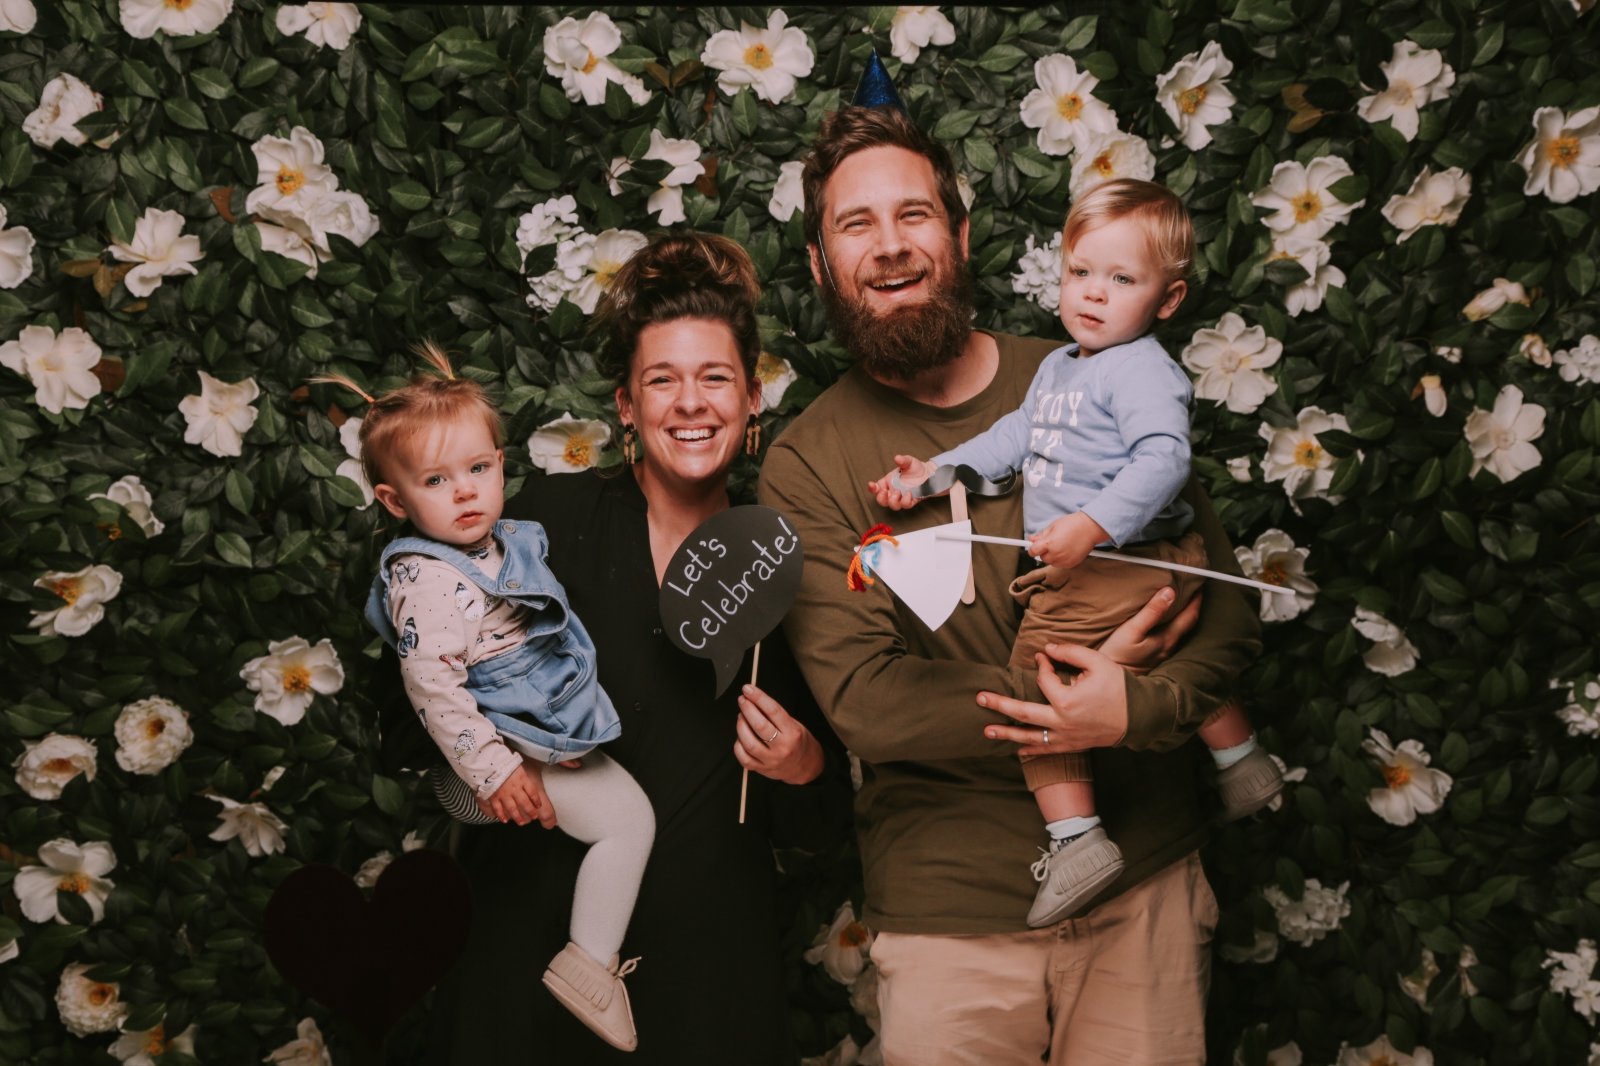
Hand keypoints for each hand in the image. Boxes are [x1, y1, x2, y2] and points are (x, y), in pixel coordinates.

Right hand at [478, 760, 557, 827]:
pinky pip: (498, 808)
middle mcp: (514, 788)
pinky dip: (501, 815)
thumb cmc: (507, 761)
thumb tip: (560, 765)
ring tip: (522, 822)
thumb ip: (536, 766)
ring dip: (518, 817)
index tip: (539, 806)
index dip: (536, 800)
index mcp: (522, 779)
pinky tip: (505, 820)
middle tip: (533, 817)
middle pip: (524, 803)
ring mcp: (503, 793)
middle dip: (530, 811)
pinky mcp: (493, 796)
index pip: (532, 792)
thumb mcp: (524, 761)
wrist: (489, 762)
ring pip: (512, 808)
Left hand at [733, 684, 824, 784]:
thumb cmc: (799, 743)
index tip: (748, 689)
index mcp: (793, 733)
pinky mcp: (762, 769)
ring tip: (741, 717)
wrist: (806, 767)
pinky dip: (738, 745)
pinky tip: (741, 737)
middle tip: (742, 700)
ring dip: (741, 726)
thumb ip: (775, 715)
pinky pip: (744, 758)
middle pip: (759, 726)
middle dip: (747, 709)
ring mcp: (771, 760)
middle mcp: (782, 747)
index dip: (758, 697)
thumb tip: (755, 700)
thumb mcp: (795, 725)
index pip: (773, 710)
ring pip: (749, 743)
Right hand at [868, 455, 933, 510]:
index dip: (872, 488)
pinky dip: (905, 501)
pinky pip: (905, 505)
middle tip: (886, 492)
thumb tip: (897, 458)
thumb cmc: (915, 468)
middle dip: (881, 498)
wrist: (928, 474)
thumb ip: (903, 460)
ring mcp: (901, 497)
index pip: (876, 488)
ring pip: (893, 506)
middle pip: (882, 500)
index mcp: (888, 482)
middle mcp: (893, 491)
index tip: (872, 484)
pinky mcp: (910, 501)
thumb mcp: (908, 462)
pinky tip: (909, 494)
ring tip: (898, 492)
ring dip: (893, 501)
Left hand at [976, 643, 1128, 755]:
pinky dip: (1030, 750)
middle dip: (999, 705)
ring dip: (1006, 734)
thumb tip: (1046, 650)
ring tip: (986, 730)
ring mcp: (1066, 737)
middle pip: (1023, 713)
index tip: (1042, 657)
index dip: (1042, 665)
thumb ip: (1070, 652)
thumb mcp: (1098, 662)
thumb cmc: (1120, 688)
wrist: (1140, 717)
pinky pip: (1046, 750)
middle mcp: (1062, 722)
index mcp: (1066, 701)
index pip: (1044, 680)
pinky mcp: (1072, 746)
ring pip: (1030, 737)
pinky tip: (1016, 749)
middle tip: (979, 698)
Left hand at [1028, 513, 1106, 568]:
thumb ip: (1041, 535)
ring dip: (1052, 556)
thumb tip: (1032, 539)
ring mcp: (1064, 560)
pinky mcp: (1071, 564)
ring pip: (1051, 562)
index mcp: (1049, 543)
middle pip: (1042, 558)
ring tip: (1061, 545)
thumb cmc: (1073, 524)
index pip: (1032, 552)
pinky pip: (1060, 565)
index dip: (1032, 548)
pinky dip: (1061, 559)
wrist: (1090, 528)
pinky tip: (1066, 550)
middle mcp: (1056, 554)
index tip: (1033, 546)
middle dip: (1044, 551)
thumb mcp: (1053, 526)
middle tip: (1052, 542)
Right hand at [1097, 585, 1201, 673]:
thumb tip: (1170, 592)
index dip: (1197, 598)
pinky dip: (1174, 623)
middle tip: (1194, 586)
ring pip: (1181, 630)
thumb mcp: (1130, 631)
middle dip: (1194, 604)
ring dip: (1184, 614)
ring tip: (1182, 598)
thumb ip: (1150, 612)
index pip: (1190, 615)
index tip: (1199, 582)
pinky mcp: (1154, 657)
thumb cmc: (1116, 655)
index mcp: (1167, 638)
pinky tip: (1167, 619)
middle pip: (1189, 623)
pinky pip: (1171, 636)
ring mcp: (1163, 653)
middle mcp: (1170, 647)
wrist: (1111, 682)